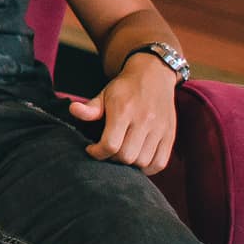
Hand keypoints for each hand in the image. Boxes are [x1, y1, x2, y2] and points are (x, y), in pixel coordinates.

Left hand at [67, 54, 179, 173]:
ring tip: (122, 154)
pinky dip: (147, 168)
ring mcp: (160, 129)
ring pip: (143, 162)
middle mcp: (144, 121)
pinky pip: (160, 162)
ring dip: (129, 164)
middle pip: (126, 156)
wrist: (154, 75)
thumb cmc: (125, 88)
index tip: (91, 149)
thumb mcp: (104, 94)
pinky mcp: (170, 135)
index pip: (110, 144)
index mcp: (124, 111)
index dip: (97, 153)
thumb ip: (90, 108)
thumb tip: (73, 110)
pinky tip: (137, 160)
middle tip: (107, 151)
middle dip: (112, 159)